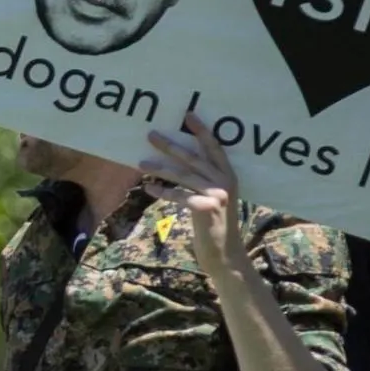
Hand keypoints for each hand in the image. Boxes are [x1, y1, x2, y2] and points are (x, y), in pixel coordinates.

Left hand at [136, 125, 259, 285]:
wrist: (225, 255)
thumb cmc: (215, 226)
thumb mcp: (214, 199)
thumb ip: (204, 182)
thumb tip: (180, 163)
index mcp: (229, 175)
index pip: (214, 147)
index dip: (202, 131)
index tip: (188, 115)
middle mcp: (224, 182)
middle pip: (193, 158)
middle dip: (170, 145)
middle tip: (151, 134)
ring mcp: (217, 195)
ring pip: (184, 176)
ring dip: (160, 168)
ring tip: (141, 163)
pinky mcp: (206, 209)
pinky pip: (180, 196)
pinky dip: (164, 192)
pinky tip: (149, 189)